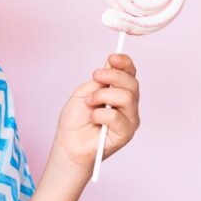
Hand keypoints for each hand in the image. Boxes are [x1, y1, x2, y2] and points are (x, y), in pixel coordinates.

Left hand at [52, 53, 140, 173]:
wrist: (68, 143)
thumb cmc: (75, 120)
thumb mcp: (84, 93)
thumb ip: (99, 81)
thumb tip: (111, 65)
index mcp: (119, 91)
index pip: (130, 73)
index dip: (124, 63)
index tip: (112, 58)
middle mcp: (128, 104)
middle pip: (132, 82)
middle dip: (112, 76)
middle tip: (95, 77)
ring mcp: (130, 119)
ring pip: (127, 97)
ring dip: (102, 95)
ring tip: (89, 103)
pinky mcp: (126, 133)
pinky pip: (116, 116)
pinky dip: (100, 114)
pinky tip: (93, 119)